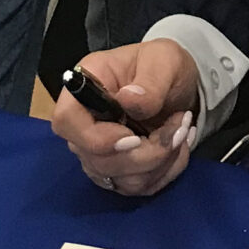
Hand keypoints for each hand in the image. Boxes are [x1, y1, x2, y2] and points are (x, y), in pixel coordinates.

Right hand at [50, 41, 199, 197]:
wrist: (175, 84)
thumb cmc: (162, 64)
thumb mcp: (164, 61)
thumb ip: (150, 81)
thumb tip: (128, 99)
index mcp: (86, 85)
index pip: (66, 121)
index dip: (95, 138)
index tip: (133, 138)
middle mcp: (83, 123)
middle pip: (97, 160)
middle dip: (147, 153)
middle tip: (181, 126)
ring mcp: (97, 151)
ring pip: (121, 179)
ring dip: (162, 161)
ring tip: (182, 131)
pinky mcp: (116, 171)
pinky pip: (138, 187)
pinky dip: (166, 171)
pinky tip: (179, 147)